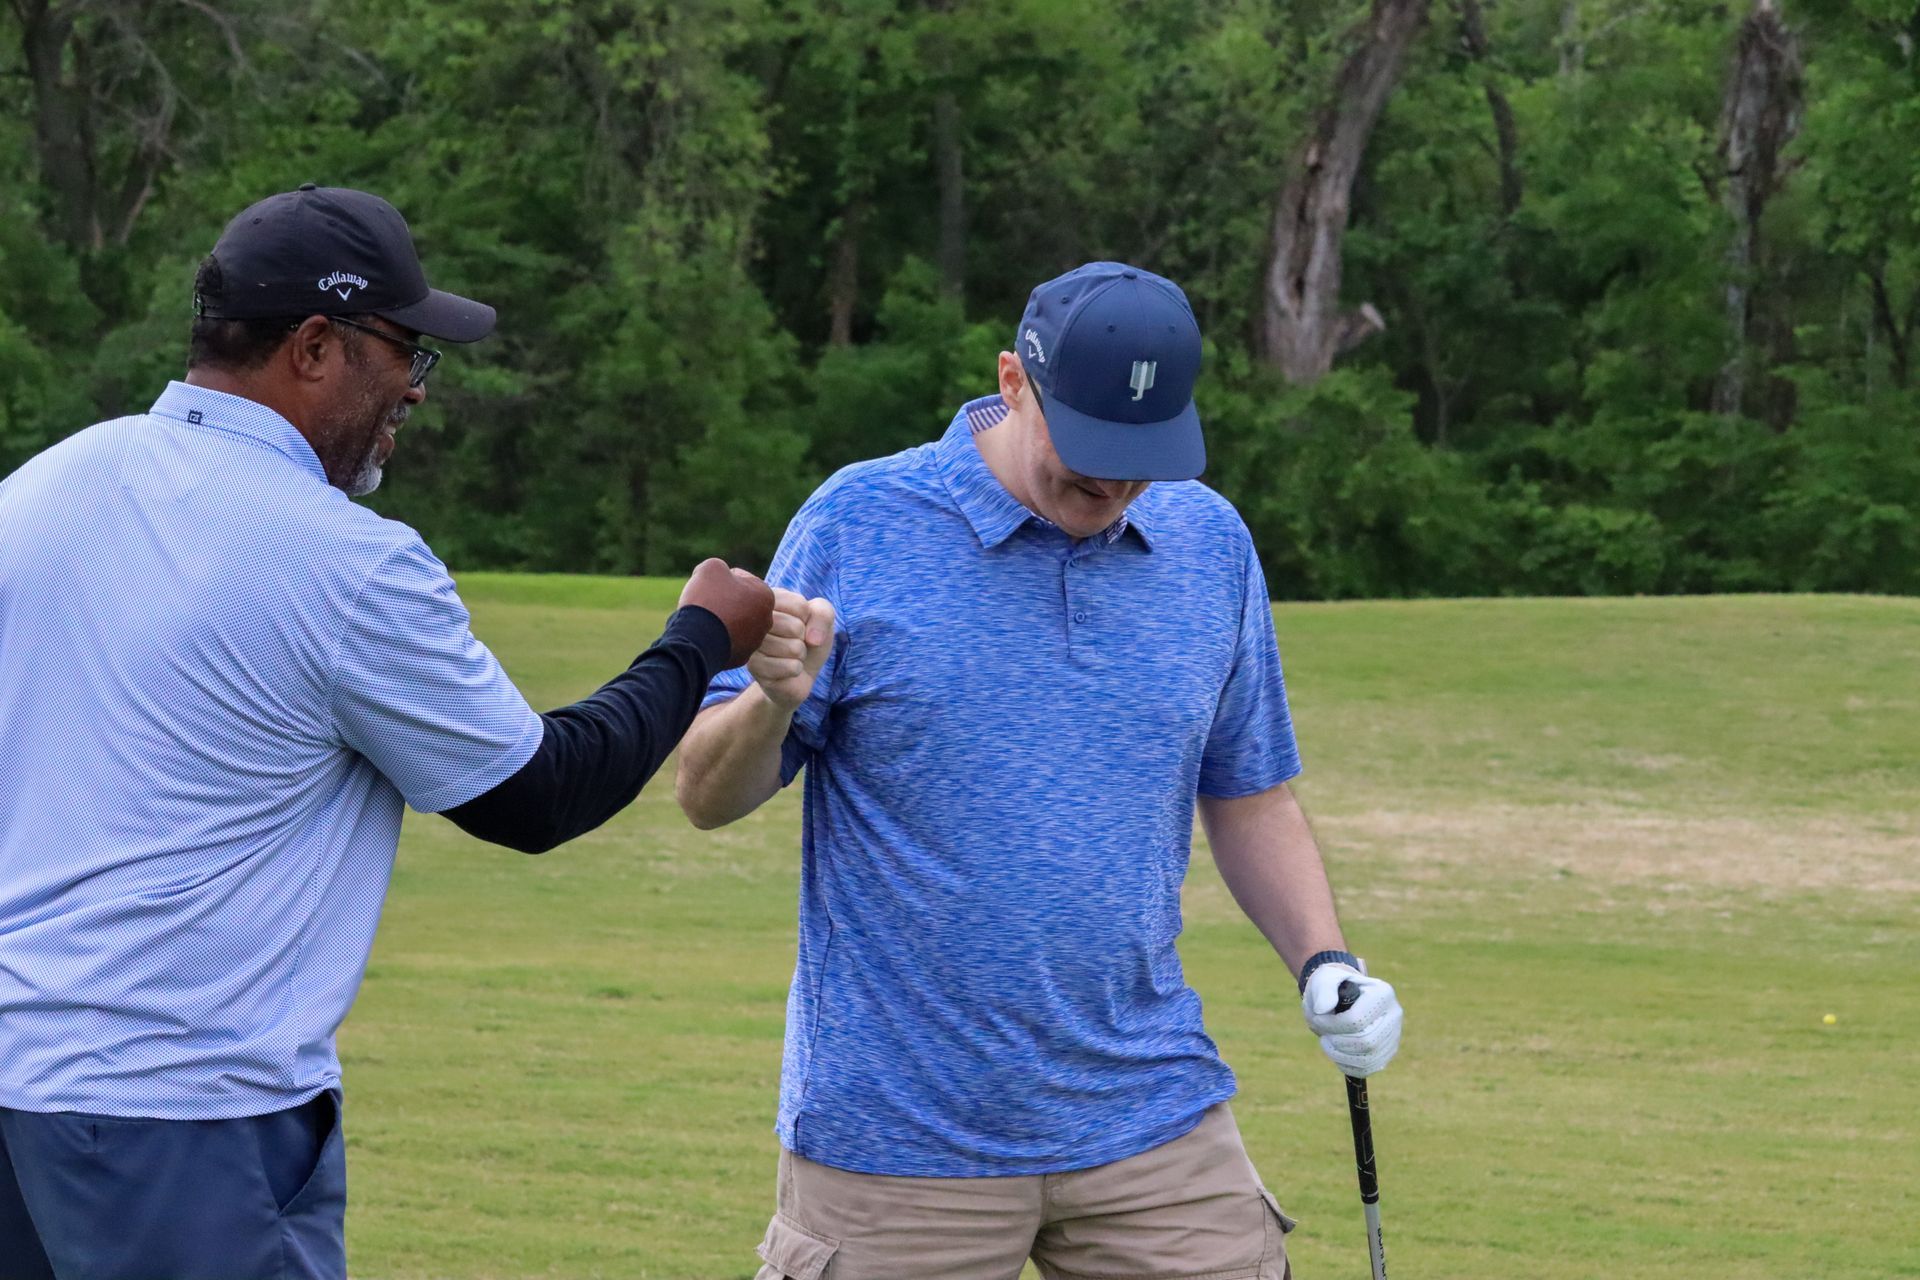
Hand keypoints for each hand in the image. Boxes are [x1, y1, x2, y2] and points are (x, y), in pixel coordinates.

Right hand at [679, 559, 774, 666]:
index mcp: (766, 595)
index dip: (721, 579)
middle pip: (741, 603)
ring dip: (722, 620)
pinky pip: (727, 642)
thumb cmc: (707, 599)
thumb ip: (720, 567)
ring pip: (735, 623)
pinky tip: (706, 635)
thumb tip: (721, 576)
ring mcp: (755, 641)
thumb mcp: (711, 568)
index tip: (710, 586)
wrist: (696, 638)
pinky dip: (718, 637)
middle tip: (707, 603)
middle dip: (726, 601)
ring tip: (705, 619)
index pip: (742, 579)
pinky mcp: (741, 657)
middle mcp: (767, 620)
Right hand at [749, 587, 834, 713]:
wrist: (798, 672)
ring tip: (788, 654)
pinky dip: (795, 669)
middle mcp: (753, 618)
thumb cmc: (808, 639)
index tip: (799, 622)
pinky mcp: (754, 667)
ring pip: (793, 648)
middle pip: (794, 627)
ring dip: (799, 654)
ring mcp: (751, 643)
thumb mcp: (822, 618)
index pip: (799, 605)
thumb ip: (823, 613)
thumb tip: (813, 639)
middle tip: (793, 641)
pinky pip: (790, 667)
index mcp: (768, 598)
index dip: (808, 618)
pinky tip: (784, 669)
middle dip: (803, 638)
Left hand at [1301, 963, 1401, 1077]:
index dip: (1332, 1025)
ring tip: (1328, 1043)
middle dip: (1338, 1043)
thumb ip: (1323, 990)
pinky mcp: (1387, 1052)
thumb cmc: (1335, 987)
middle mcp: (1394, 1015)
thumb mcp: (1325, 980)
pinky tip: (1336, 1053)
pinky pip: (1368, 1068)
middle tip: (1323, 1036)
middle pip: (1366, 1042)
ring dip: (1340, 1056)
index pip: (1357, 1020)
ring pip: (1368, 1059)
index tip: (1318, 1018)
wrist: (1344, 997)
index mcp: (1383, 994)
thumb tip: (1322, 1009)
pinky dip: (1347, 1065)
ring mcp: (1393, 1035)